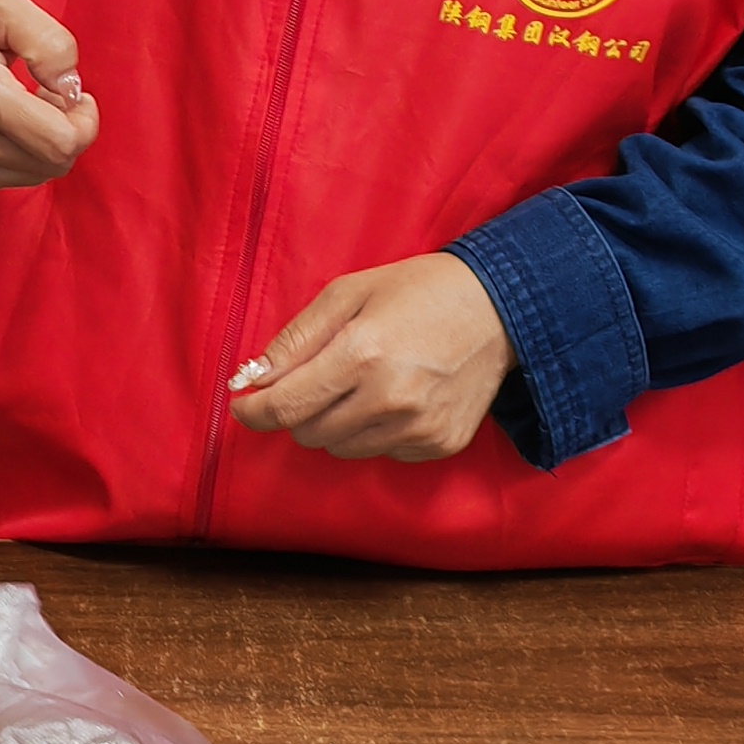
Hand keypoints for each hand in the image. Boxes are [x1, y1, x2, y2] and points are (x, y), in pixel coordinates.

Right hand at [0, 0, 98, 197]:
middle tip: (45, 95)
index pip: (60, 144)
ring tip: (15, 106)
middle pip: (51, 165)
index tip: (73, 95)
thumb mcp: (0, 5)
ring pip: (29, 176)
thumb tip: (71, 88)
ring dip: (36, 145)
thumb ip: (49, 42)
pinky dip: (9, 157)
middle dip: (64, 131)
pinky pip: (0, 183)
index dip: (83, 123)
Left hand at [228, 254, 511, 462]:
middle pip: (309, 433)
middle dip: (298, 410)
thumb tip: (252, 378)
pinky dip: (375, 432)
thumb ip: (296, 338)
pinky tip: (396, 397)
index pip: (286, 406)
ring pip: (341, 449)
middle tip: (314, 380)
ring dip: (336, 423)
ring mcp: (418, 427)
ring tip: (362, 384)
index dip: (253, 411)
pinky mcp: (440, 444)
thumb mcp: (349, 293)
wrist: (501, 308)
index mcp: (362, 354)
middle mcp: (390, 399)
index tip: (242, 406)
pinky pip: (382, 453)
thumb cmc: (419, 291)